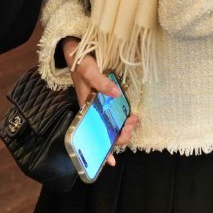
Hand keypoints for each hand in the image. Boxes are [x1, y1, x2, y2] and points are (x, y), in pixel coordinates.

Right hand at [61, 38, 140, 166]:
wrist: (79, 51)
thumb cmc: (80, 63)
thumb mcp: (89, 71)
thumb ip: (100, 82)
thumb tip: (116, 94)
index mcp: (85, 110)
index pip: (93, 135)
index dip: (102, 150)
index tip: (111, 161)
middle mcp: (93, 111)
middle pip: (107, 132)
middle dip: (121, 135)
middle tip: (132, 123)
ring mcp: (101, 106)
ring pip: (113, 124)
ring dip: (125, 127)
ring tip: (134, 118)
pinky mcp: (108, 98)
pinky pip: (116, 114)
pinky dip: (124, 117)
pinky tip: (132, 115)